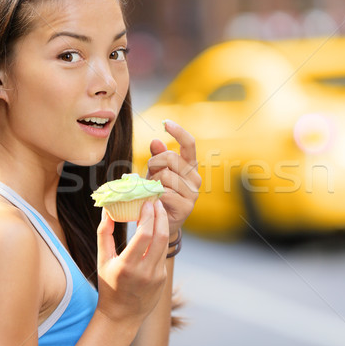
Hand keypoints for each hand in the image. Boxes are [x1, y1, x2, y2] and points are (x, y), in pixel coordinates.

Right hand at [95, 200, 168, 324]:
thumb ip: (103, 234)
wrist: (121, 316)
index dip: (148, 216)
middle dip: (160, 216)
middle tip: (157, 201)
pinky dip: (160, 240)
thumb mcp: (102, 261)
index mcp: (127, 266)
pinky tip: (156, 229)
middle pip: (160, 237)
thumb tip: (106, 210)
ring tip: (158, 211)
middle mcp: (144, 271)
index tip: (147, 202)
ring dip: (163, 225)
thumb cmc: (108, 285)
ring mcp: (156, 276)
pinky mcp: (162, 278)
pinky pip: (163, 254)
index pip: (144, 235)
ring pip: (165, 244)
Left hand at [147, 120, 200, 236]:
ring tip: (151, 189)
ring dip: (152, 181)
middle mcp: (195, 177)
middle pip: (171, 158)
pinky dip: (154, 194)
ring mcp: (192, 192)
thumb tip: (156, 141)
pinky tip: (153, 199)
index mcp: (190, 165)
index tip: (166, 123)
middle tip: (150, 173)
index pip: (189, 143)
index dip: (178, 131)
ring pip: (166, 175)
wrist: (161, 222)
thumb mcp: (155, 172)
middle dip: (154, 163)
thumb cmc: (158, 193)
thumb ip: (157, 157)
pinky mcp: (186, 206)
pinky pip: (165, 192)